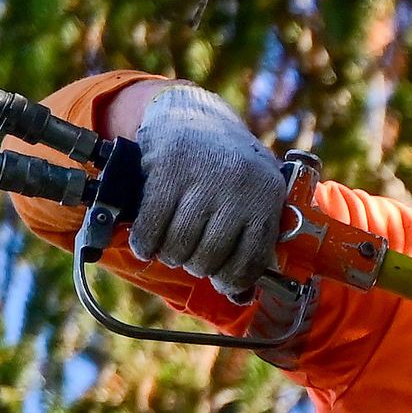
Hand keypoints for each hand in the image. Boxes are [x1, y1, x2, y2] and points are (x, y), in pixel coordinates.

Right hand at [124, 85, 287, 298]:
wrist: (193, 115)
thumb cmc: (226, 167)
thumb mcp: (252, 195)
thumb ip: (250, 241)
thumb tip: (239, 297)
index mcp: (266, 198)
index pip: (250, 261)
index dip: (232, 281)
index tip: (221, 282)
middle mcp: (238, 188)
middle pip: (210, 257)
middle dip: (198, 267)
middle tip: (190, 260)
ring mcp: (203, 178)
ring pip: (180, 244)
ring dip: (171, 256)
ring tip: (170, 251)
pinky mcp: (168, 169)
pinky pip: (152, 224)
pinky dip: (145, 242)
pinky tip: (145, 245)